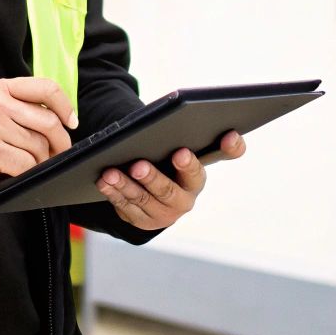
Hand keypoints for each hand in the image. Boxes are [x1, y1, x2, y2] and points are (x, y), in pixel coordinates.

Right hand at [0, 77, 75, 194]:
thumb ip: (12, 103)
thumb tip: (51, 117)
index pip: (44, 88)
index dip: (64, 105)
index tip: (71, 120)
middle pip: (47, 122)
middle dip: (60, 140)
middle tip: (61, 150)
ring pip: (37, 146)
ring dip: (41, 159)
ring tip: (34, 162)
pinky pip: (24, 165)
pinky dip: (28, 171)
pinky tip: (19, 170)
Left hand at [95, 130, 245, 230]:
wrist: (151, 198)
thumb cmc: (163, 163)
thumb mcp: (172, 150)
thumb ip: (179, 133)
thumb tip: (173, 111)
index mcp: (201, 171)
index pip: (227, 154)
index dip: (231, 144)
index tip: (224, 134)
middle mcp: (188, 196)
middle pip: (172, 189)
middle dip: (154, 178)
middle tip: (138, 166)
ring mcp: (166, 213)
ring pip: (144, 200)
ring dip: (125, 186)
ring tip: (110, 173)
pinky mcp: (145, 222)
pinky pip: (128, 208)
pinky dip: (114, 194)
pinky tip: (104, 182)